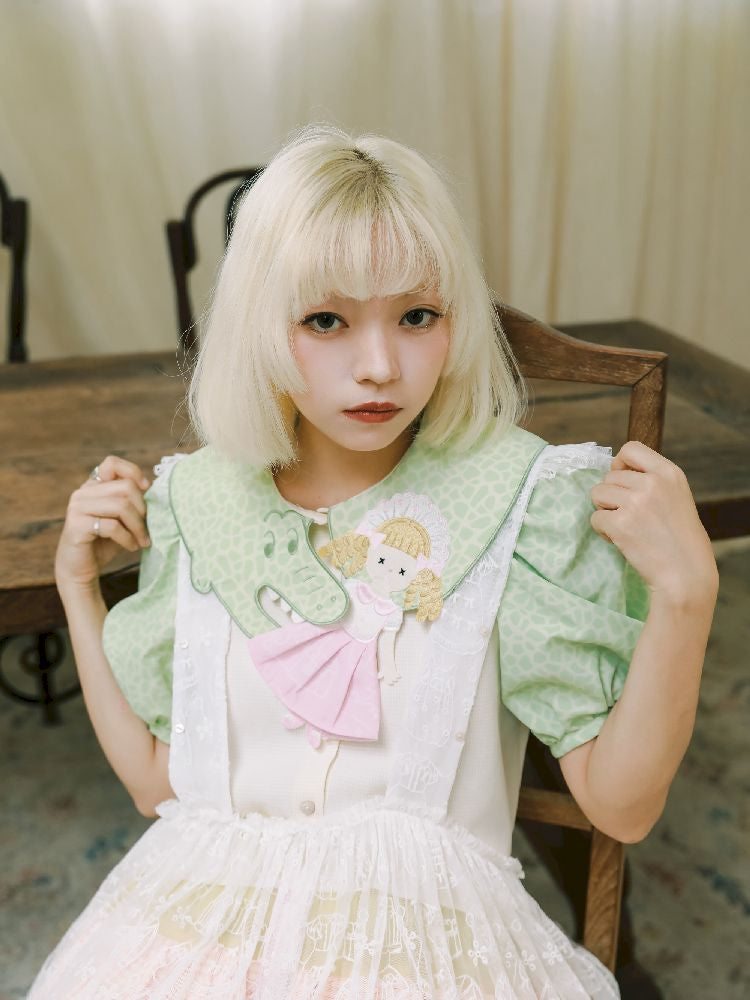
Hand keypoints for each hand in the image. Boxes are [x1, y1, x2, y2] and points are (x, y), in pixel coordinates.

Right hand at [55, 455, 151, 592]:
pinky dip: (127, 538)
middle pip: (125, 487)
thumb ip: (132, 503)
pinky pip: (112, 526)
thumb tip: (156, 490)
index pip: (112, 463)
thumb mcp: (123, 519)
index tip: (147, 489)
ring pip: (120, 505)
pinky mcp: (76, 525)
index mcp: (94, 486)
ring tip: (143, 541)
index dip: (133, 472)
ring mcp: (77, 507)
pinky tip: (131, 547)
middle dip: (143, 509)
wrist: (80, 570)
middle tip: (148, 528)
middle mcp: (83, 492)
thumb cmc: (105, 543)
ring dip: (138, 526)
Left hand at [589, 440, 718, 603]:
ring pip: (598, 494)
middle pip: (609, 476)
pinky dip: (603, 531)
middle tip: (630, 516)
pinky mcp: (620, 524)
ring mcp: (635, 503)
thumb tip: (615, 470)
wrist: (686, 575)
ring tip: (625, 527)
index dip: (620, 464)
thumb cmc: (681, 540)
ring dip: (605, 511)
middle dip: (613, 496)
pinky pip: (595, 518)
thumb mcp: (677, 497)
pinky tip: (621, 540)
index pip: (631, 449)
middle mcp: (652, 483)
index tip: (623, 481)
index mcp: (669, 473)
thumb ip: (652, 481)